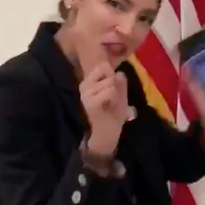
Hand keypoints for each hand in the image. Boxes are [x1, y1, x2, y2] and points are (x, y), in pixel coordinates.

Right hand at [77, 36, 128, 156]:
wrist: (106, 137)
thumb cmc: (112, 117)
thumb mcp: (120, 98)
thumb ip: (120, 85)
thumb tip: (119, 72)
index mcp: (88, 84)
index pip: (103, 66)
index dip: (112, 76)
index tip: (112, 91)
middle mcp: (84, 86)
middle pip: (109, 73)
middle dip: (116, 87)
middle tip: (110, 102)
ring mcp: (85, 94)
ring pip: (110, 82)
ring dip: (115, 95)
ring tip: (109, 107)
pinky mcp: (90, 103)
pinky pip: (110, 91)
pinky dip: (114, 100)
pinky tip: (108, 109)